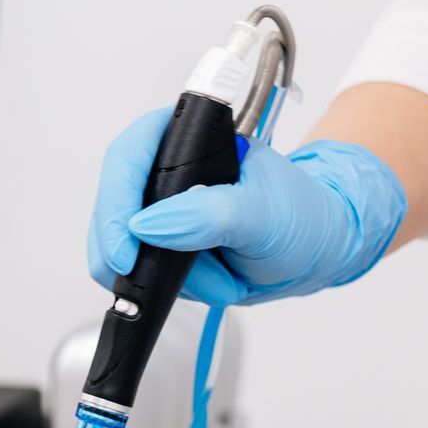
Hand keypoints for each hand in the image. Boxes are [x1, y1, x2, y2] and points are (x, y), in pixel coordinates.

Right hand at [86, 106, 407, 305]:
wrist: (314, 250)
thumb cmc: (299, 217)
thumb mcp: (264, 214)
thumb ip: (209, 216)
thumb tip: (147, 227)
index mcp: (189, 139)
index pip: (130, 156)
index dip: (116, 199)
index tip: (127, 245)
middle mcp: (164, 173)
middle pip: (113, 207)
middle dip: (136, 251)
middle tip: (152, 279)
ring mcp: (158, 213)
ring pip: (121, 248)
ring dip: (162, 276)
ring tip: (221, 278)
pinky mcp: (159, 247)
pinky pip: (137, 273)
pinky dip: (169, 289)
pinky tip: (211, 282)